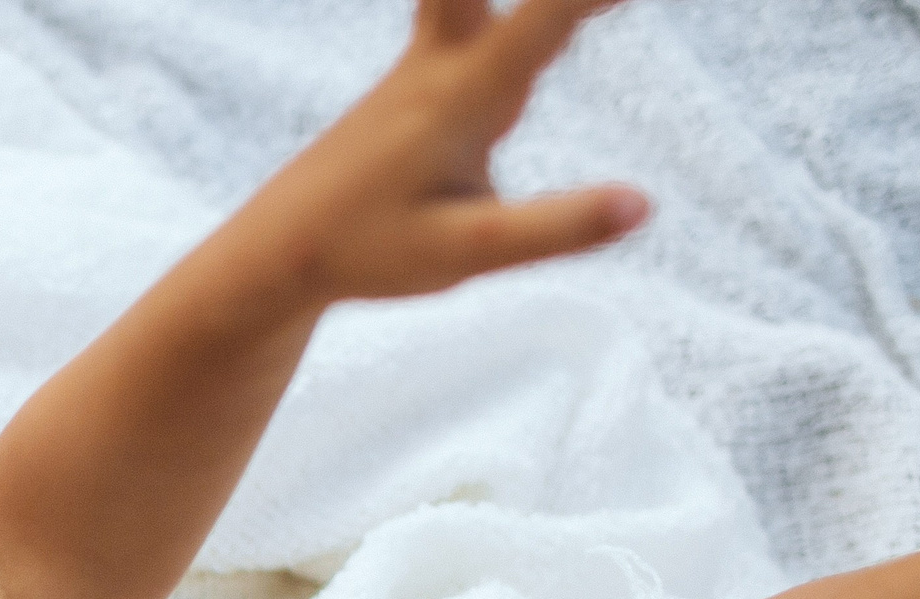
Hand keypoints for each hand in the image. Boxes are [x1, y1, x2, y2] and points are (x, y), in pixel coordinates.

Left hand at [250, 0, 645, 304]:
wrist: (277, 250)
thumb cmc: (366, 252)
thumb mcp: (464, 253)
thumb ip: (552, 229)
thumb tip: (641, 206)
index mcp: (459, 99)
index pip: (543, 20)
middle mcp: (440, 65)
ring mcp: (423, 67)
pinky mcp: (417, 80)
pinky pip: (463, 9)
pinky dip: (494, 2)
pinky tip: (541, 12)